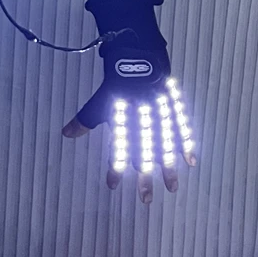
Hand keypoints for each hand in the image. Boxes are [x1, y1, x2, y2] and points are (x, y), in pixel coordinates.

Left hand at [62, 43, 196, 203]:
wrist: (136, 56)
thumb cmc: (116, 83)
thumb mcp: (99, 102)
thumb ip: (84, 120)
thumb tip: (66, 134)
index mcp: (121, 116)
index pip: (117, 147)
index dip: (114, 167)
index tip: (112, 186)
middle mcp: (140, 116)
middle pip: (143, 151)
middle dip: (144, 177)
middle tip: (145, 200)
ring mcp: (158, 111)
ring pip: (164, 144)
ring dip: (169, 168)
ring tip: (172, 188)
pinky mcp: (171, 106)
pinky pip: (181, 128)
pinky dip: (186, 144)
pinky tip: (191, 162)